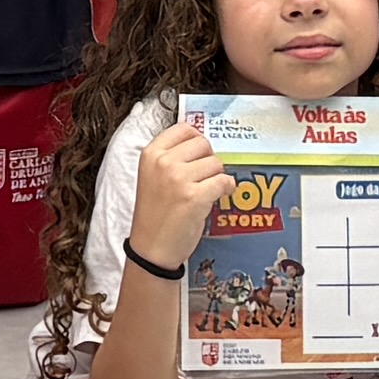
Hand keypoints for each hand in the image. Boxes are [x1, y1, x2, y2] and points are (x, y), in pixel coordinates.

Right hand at [127, 118, 229, 262]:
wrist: (151, 248)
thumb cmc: (154, 214)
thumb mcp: (152, 177)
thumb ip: (172, 158)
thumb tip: (203, 146)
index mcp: (150, 154)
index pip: (184, 129)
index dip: (197, 141)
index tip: (200, 154)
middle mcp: (163, 162)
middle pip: (203, 144)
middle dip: (208, 160)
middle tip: (204, 177)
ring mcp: (179, 178)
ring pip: (216, 163)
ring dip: (217, 177)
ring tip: (207, 191)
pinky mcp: (195, 196)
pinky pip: (224, 181)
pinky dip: (227, 188)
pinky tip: (220, 195)